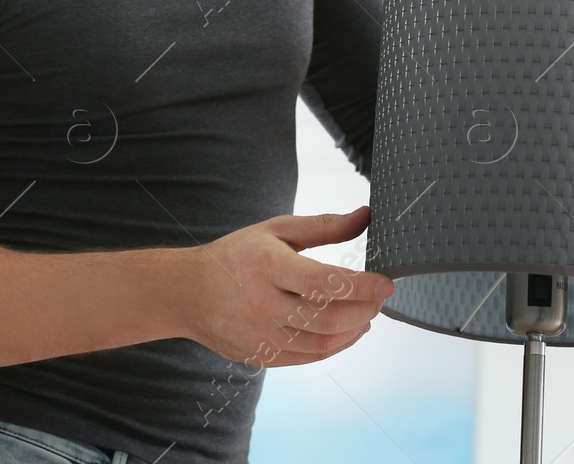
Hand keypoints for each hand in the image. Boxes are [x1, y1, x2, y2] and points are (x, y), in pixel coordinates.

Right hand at [184, 206, 393, 367]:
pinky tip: (347, 331)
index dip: (360, 286)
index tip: (387, 282)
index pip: (323, 282)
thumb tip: (366, 215)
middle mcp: (263, 304)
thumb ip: (323, 226)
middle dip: (365, 309)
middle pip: (328, 318)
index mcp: (267, 265)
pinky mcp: (260, 356)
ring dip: (355, 330)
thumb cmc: (237, 255)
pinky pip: (308, 357)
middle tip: (381, 297)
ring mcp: (260, 335)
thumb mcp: (275, 230)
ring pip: (322, 343)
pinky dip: (336, 346)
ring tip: (368, 313)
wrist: (187, 293)